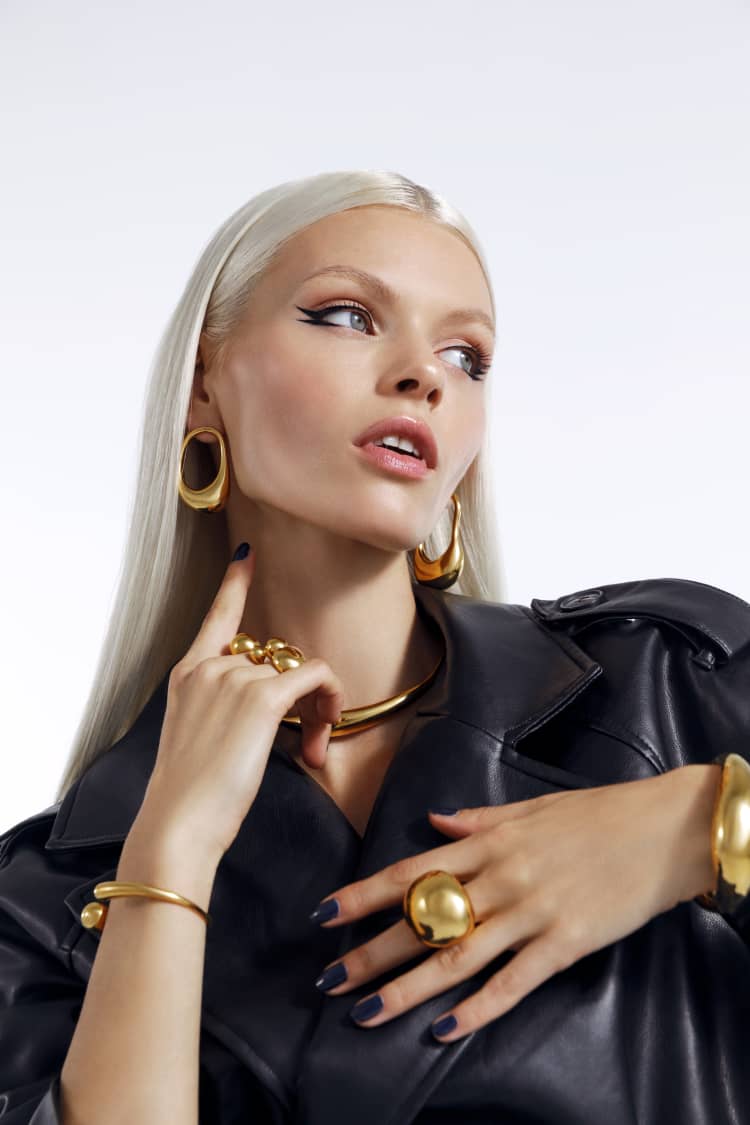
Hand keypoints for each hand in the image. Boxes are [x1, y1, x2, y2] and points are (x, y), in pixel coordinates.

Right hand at [140, 543, 344, 862]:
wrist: (178, 821)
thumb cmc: (189, 795)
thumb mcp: (197, 739)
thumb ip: (224, 710)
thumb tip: (274, 704)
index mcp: (188, 675)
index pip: (217, 617)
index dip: (235, 584)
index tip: (247, 556)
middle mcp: (210, 667)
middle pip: (277, 659)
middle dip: (302, 696)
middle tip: (309, 740)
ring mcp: (234, 678)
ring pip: (301, 672)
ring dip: (319, 708)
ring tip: (311, 751)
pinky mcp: (260, 698)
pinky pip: (316, 677)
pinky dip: (331, 700)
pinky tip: (323, 731)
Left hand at [310, 768, 718, 1040]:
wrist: (660, 829)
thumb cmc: (595, 814)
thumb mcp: (530, 808)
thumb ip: (477, 820)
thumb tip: (434, 824)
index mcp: (487, 842)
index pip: (411, 872)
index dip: (363, 895)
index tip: (323, 915)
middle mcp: (499, 878)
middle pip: (422, 921)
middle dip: (370, 951)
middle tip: (328, 980)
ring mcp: (530, 912)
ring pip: (456, 956)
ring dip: (407, 988)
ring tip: (366, 1013)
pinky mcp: (564, 944)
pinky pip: (513, 982)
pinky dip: (477, 1008)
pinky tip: (444, 1030)